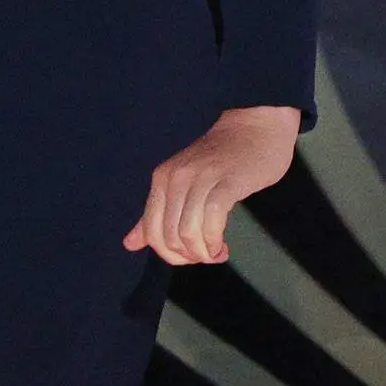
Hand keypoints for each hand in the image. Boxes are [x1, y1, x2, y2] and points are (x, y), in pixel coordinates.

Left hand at [124, 105, 299, 265]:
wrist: (257, 128)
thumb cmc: (222, 159)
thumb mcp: (182, 182)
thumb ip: (155, 213)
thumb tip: (129, 244)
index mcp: (162, 178)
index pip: (152, 231)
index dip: (169, 254)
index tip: (190, 257)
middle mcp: (177, 177)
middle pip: (170, 236)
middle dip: (188, 256)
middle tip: (207, 256)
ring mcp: (202, 177)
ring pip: (188, 231)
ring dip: (202, 252)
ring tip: (216, 252)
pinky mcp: (228, 181)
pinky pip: (213, 219)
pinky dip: (214, 240)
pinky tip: (222, 245)